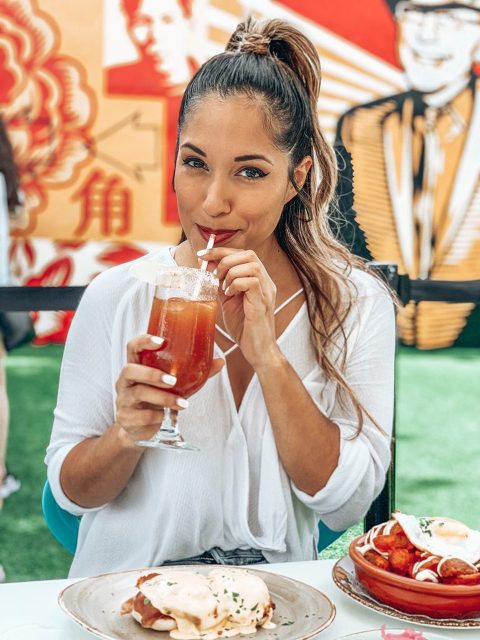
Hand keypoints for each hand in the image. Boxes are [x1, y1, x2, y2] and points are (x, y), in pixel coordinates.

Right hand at [115, 334, 223, 443]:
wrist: (140, 428)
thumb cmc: (157, 398)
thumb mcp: (175, 384)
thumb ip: (194, 373)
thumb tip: (220, 361)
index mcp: (137, 366)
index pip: (133, 347)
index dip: (144, 341)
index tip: (161, 341)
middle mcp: (126, 380)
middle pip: (129, 370)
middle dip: (152, 374)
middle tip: (173, 380)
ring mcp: (123, 399)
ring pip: (139, 394)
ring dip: (163, 398)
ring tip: (182, 404)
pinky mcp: (125, 418)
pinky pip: (141, 416)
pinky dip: (157, 417)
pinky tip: (166, 417)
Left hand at [198, 248, 278, 367]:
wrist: (258, 351)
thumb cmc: (244, 328)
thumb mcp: (229, 301)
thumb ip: (221, 284)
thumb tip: (207, 267)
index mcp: (259, 280)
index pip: (243, 253)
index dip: (221, 251)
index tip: (203, 255)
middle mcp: (266, 282)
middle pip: (249, 254)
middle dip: (225, 259)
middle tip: (214, 275)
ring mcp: (266, 292)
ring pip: (251, 265)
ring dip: (231, 273)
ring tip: (224, 288)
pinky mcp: (262, 304)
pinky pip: (251, 282)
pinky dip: (235, 285)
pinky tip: (229, 295)